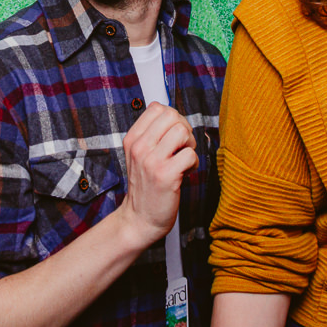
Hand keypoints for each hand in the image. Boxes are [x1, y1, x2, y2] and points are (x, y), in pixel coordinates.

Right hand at [116, 103, 197, 248]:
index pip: (157, 108)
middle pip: (172, 116)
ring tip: (183, 159)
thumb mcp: (140, 155)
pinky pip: (190, 155)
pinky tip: (185, 173)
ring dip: (190, 145)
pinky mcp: (166, 176)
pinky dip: (193, 164)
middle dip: (184, 129)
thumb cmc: (146, 185)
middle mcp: (139, 147)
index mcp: (132, 139)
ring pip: (183, 132)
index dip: (173, 118)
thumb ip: (152, 134)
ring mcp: (152, 161)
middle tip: (181, 147)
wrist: (139, 219)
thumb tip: (173, 114)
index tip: (173, 135)